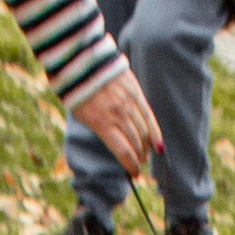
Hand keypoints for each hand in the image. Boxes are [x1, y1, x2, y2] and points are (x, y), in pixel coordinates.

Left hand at [71, 62, 158, 177]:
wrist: (81, 59)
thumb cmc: (76, 90)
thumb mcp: (82, 116)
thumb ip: (101, 129)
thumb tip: (117, 143)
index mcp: (102, 124)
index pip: (124, 152)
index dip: (131, 166)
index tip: (134, 174)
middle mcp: (118, 115)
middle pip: (135, 143)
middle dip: (139, 157)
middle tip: (139, 163)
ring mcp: (128, 102)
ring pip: (143, 130)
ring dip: (146, 146)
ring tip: (146, 154)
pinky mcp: (134, 90)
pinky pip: (148, 114)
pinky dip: (154, 131)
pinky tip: (158, 143)